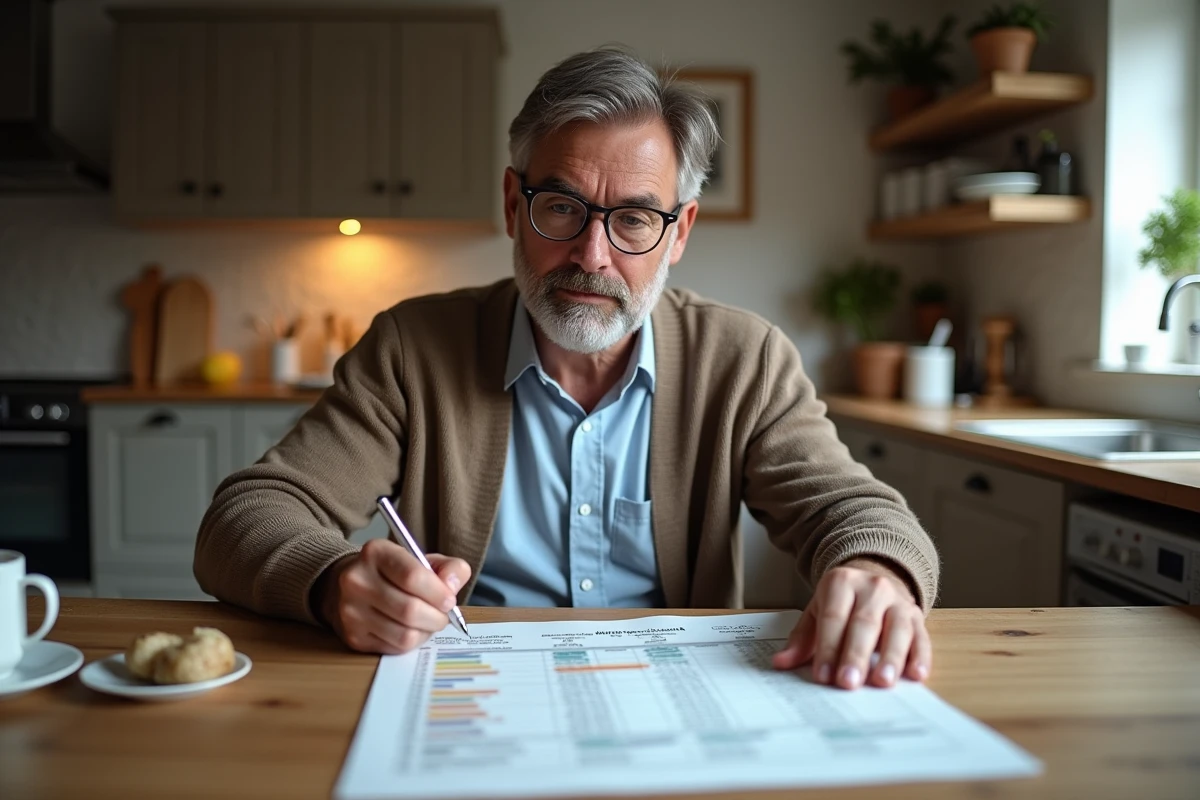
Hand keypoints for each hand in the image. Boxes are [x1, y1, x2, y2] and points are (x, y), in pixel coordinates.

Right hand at [315, 538, 470, 654]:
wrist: (352, 586)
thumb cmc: (395, 573)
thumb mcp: (423, 559)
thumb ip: (449, 567)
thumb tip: (452, 586)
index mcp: (376, 553)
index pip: (413, 576)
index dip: (438, 593)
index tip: (450, 600)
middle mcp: (357, 580)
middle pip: (410, 610)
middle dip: (437, 617)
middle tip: (443, 616)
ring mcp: (351, 611)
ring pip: (405, 634)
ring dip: (426, 632)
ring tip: (427, 622)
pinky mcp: (353, 637)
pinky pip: (395, 648)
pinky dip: (412, 642)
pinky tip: (411, 630)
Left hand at [771, 558, 930, 689]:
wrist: (876, 575)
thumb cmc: (843, 601)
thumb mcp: (817, 610)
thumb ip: (801, 638)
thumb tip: (781, 663)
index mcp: (841, 583)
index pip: (833, 618)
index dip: (828, 647)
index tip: (823, 676)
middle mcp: (873, 588)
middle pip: (864, 623)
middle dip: (855, 655)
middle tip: (848, 683)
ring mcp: (898, 601)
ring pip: (897, 629)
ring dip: (890, 657)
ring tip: (882, 682)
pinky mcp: (917, 615)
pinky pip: (921, 636)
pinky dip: (919, 656)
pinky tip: (915, 674)